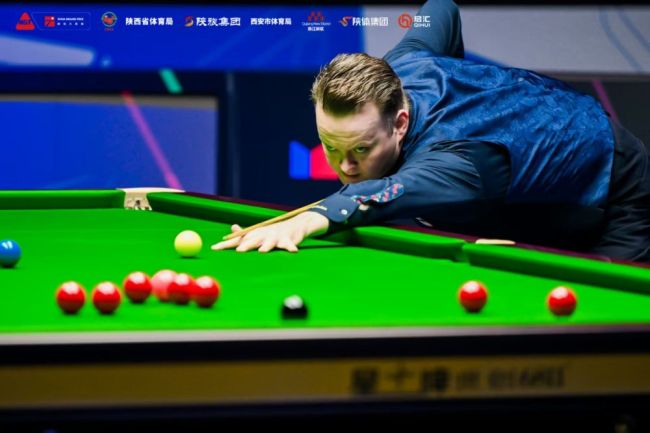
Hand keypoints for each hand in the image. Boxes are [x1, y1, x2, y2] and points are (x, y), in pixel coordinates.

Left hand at [211, 211, 328, 252]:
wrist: (294, 225)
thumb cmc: (273, 232)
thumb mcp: (258, 233)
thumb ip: (244, 234)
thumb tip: (231, 229)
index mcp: (254, 235)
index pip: (238, 241)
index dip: (226, 245)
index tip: (214, 248)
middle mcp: (263, 235)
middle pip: (253, 241)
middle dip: (246, 246)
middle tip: (239, 251)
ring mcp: (276, 237)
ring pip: (270, 243)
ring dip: (267, 247)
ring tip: (263, 251)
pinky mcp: (288, 240)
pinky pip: (289, 245)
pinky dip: (290, 247)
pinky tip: (292, 251)